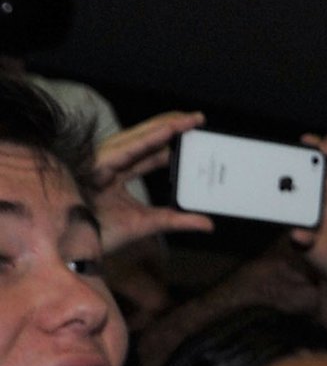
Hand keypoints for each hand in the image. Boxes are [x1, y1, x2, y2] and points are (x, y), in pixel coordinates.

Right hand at [89, 111, 212, 250]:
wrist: (77, 247)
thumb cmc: (103, 231)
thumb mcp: (149, 223)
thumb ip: (177, 220)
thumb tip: (209, 223)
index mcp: (119, 170)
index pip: (150, 150)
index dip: (171, 140)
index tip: (196, 132)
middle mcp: (111, 161)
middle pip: (145, 138)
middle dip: (171, 125)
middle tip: (199, 118)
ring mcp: (103, 161)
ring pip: (138, 137)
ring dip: (164, 127)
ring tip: (189, 120)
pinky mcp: (98, 166)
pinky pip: (128, 149)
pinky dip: (149, 139)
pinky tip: (169, 131)